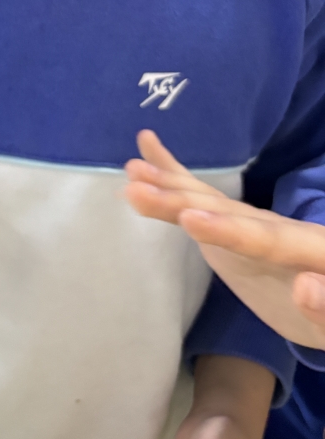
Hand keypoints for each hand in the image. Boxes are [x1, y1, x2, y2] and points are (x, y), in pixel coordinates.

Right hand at [125, 131, 324, 348]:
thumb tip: (304, 287)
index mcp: (311, 249)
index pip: (267, 241)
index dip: (228, 231)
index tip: (189, 219)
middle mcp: (280, 228)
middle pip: (227, 214)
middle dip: (182, 200)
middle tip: (137, 186)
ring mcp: (256, 225)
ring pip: (210, 202)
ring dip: (171, 186)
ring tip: (132, 170)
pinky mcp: (236, 230)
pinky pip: (204, 200)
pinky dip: (176, 175)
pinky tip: (145, 151)